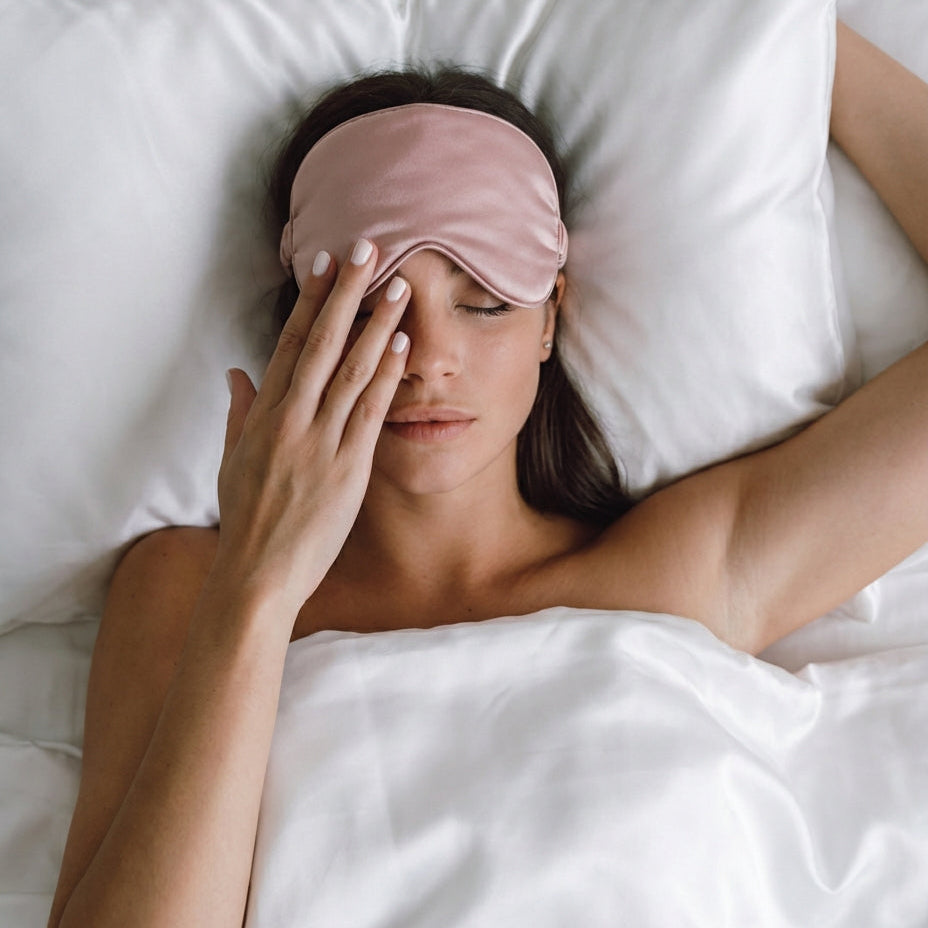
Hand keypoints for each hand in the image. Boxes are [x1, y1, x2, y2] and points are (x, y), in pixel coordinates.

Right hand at [214, 240, 410, 618]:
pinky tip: (402, 345)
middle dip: (345, 292)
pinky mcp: (347, 467)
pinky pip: (369, 411)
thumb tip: (236, 372)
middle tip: (367, 248)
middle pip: (322, 343)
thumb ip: (239, 411)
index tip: (325, 264)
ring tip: (397, 286)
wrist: (258, 573)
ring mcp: (319, 441)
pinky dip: (386, 375)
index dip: (310, 301)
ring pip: (350, 370)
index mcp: (263, 414)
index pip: (289, 343)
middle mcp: (291, 418)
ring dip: (375, 323)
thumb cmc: (246, 518)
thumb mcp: (232, 460)